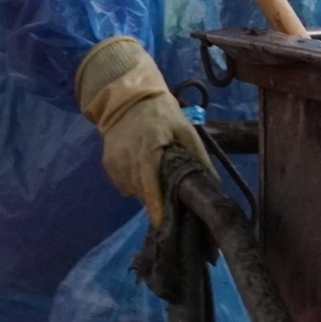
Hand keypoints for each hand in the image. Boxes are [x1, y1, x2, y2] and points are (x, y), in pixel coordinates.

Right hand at [75, 37, 213, 223]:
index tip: (161, 223)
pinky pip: (122, 183)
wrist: (127, 98)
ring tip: (154, 174)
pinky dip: (132, 182)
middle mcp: (128, 158)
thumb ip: (197, 155)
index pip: (150, 183)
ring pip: (131, 189)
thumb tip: (213, 181)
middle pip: (142, 190)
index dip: (155, 205)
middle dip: (155, 197)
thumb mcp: (184, 129)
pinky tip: (141, 169)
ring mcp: (115, 162)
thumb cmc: (161, 112)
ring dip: (144, 189)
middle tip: (169, 194)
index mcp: (149, 148)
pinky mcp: (107, 163)